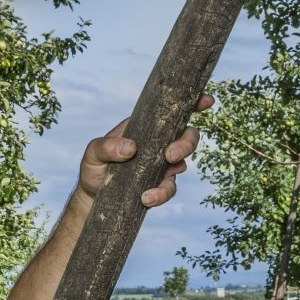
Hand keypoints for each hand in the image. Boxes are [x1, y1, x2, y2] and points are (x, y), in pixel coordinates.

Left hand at [77, 93, 212, 206]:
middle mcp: (158, 143)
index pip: (172, 112)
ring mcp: (162, 165)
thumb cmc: (94, 167)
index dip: (193, 104)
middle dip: (187, 143)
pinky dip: (161, 193)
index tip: (206, 101)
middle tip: (170, 155)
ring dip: (175, 169)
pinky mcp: (160, 185)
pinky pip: (170, 188)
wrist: (93, 197)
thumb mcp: (93, 153)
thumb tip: (130, 147)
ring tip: (154, 181)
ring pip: (184, 162)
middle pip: (188, 136)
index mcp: (146, 127)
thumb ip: (106, 146)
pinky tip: (146, 198)